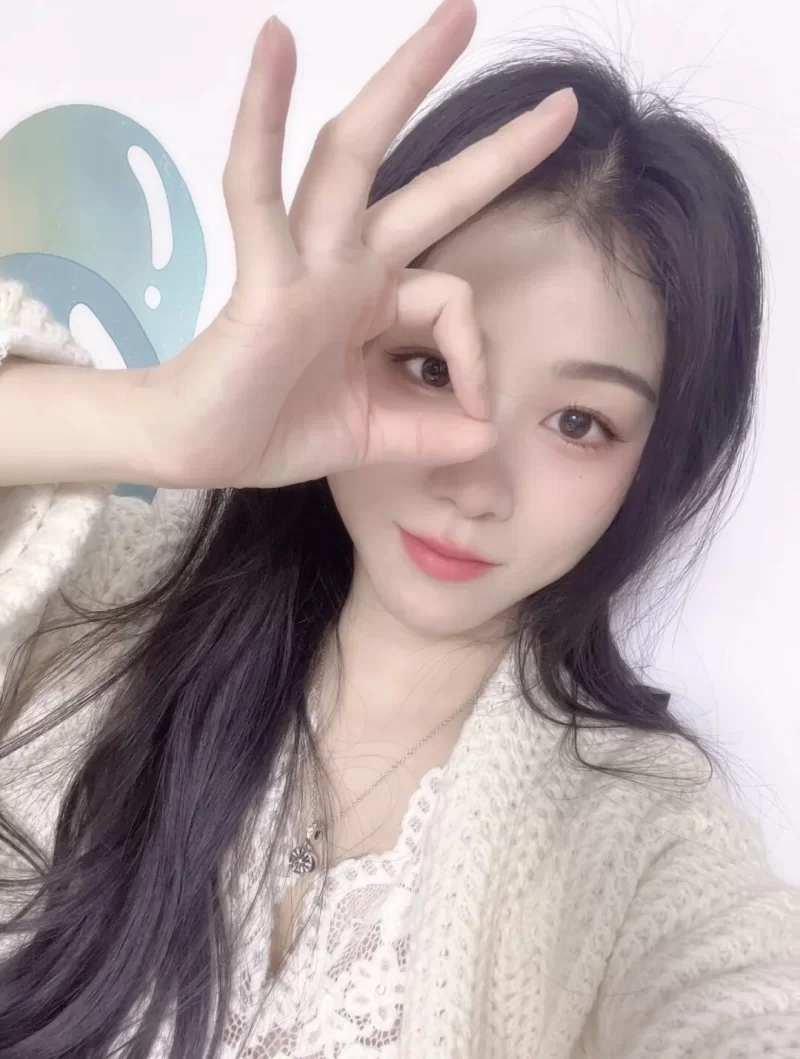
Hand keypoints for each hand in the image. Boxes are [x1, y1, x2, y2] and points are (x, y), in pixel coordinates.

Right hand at [147, 0, 577, 488]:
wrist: (199, 450)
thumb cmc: (275, 428)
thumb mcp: (378, 434)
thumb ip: (433, 429)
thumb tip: (490, 433)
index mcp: (376, 298)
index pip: (454, 298)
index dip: (477, 356)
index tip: (476, 414)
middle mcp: (348, 265)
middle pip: (427, 186)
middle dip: (496, 148)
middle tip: (564, 103)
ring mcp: (307, 260)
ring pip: (353, 155)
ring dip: (402, 83)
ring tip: (457, 17)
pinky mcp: (262, 274)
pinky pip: (257, 190)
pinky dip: (260, 122)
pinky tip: (275, 45)